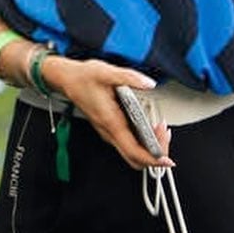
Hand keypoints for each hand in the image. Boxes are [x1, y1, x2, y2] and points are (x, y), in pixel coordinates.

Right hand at [45, 56, 171, 169]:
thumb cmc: (82, 77)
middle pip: (136, 158)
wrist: (66, 78)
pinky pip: (128, 144)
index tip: (167, 159)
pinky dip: (143, 140)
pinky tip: (149, 125)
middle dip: (156, 153)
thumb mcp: (106, 72)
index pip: (134, 152)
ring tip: (160, 128)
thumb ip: (129, 78)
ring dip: (150, 146)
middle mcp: (109, 131)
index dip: (153, 159)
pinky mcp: (109, 128)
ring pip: (133, 153)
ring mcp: (108, 132)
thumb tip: (149, 84)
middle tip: (165, 134)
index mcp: (110, 121)